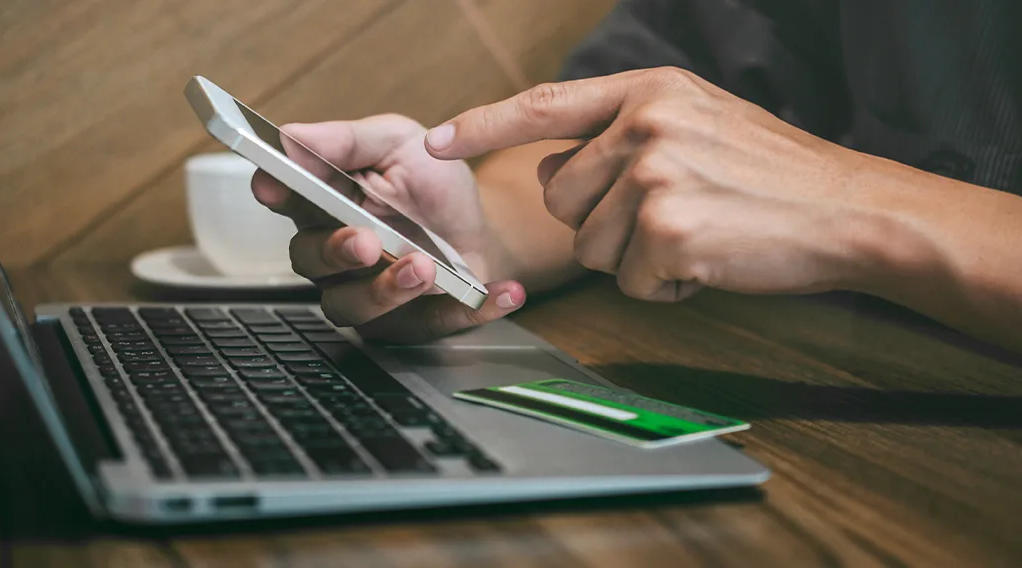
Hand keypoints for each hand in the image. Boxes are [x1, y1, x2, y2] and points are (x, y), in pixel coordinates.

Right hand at [251, 114, 524, 341]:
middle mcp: (334, 254)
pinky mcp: (409, 323)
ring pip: (354, 306)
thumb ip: (349, 140)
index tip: (274, 184)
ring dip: (387, 290)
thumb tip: (293, 134)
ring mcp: (367, 293)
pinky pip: (431, 325)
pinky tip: (500, 293)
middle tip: (366, 241)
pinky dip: (466, 311)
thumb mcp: (399, 144)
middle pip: (310, 260)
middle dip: (335, 252)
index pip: (286, 196)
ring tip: (423, 268)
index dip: (274, 190)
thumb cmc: (429, 185)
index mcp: (324, 202)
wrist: (481, 226)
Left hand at [424, 68, 889, 300]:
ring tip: (697, 235)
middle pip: (561, 198)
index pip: (545, 105)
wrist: (852, 211)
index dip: (483, 124)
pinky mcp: (667, 228)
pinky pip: (627, 280)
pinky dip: (663, 285)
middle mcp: (645, 123)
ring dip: (634, 258)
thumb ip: (621, 136)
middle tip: (668, 218)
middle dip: (601, 224)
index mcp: (650, 90)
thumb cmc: (775, 175)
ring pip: (588, 246)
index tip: (434, 139)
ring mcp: (654, 174)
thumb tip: (550, 172)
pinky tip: (708, 262)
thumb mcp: (698, 124)